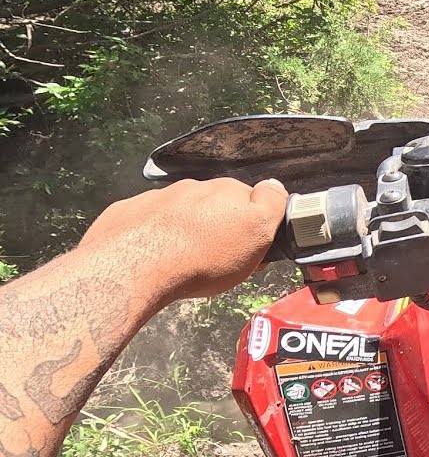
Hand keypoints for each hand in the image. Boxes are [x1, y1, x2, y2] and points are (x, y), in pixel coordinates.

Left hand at [77, 178, 287, 302]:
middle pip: (214, 205)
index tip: (250, 246)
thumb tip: (274, 187)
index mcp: (226, 190)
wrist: (133, 269)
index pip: (251, 198)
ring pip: (180, 211)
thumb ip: (272, 204)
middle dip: (218, 225)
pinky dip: (152, 234)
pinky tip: (152, 256)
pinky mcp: (126, 212)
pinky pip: (146, 220)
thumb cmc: (201, 259)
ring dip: (185, 228)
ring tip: (182, 260)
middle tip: (217, 258)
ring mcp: (156, 197)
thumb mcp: (256, 235)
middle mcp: (193, 187)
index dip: (254, 222)